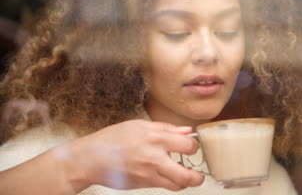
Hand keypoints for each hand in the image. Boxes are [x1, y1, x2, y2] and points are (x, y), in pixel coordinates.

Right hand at [58, 120, 203, 191]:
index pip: (188, 145)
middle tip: (199, 173)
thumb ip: (166, 129)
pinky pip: (164, 186)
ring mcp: (149, 174)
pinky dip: (171, 183)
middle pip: (186, 174)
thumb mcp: (140, 126)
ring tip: (187, 176)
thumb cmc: (113, 139)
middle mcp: (154, 158)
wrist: (91, 159)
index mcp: (155, 138)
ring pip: (177, 185)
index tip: (191, 146)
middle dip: (197, 176)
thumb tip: (187, 131)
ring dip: (186, 182)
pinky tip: (169, 175)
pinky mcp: (143, 184)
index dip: (194, 146)